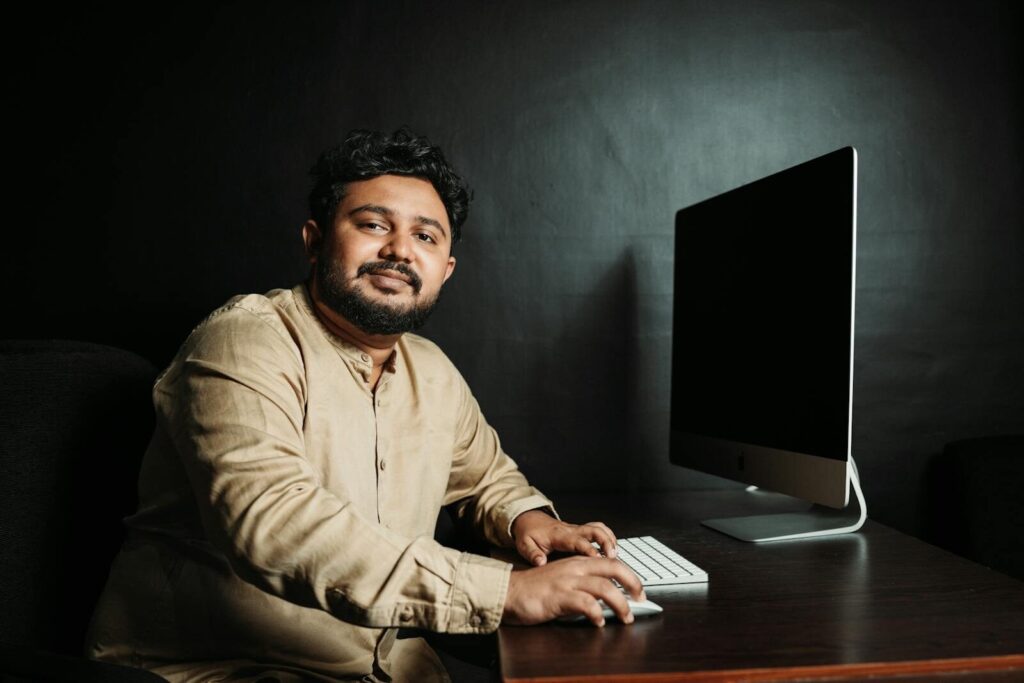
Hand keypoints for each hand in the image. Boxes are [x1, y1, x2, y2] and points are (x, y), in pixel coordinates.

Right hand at [502, 555, 645, 626]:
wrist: (510, 591)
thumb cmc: (535, 589)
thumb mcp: (563, 580)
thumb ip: (582, 585)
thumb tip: (605, 599)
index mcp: (577, 563)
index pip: (611, 563)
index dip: (629, 575)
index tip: (638, 591)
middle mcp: (575, 568)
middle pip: (614, 569)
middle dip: (633, 584)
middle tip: (641, 600)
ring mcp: (568, 581)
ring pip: (605, 588)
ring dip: (620, 604)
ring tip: (626, 617)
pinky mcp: (559, 597)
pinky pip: (586, 604)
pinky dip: (597, 614)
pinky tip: (599, 623)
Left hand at [511, 509, 618, 565]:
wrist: (529, 520)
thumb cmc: (529, 534)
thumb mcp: (524, 544)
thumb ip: (532, 554)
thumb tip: (540, 562)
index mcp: (559, 536)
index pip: (578, 541)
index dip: (589, 550)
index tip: (598, 559)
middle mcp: (571, 530)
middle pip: (594, 530)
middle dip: (606, 542)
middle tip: (613, 557)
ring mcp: (577, 529)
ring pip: (599, 528)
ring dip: (609, 539)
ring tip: (616, 555)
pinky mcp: (580, 531)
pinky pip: (598, 529)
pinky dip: (608, 536)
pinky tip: (612, 549)